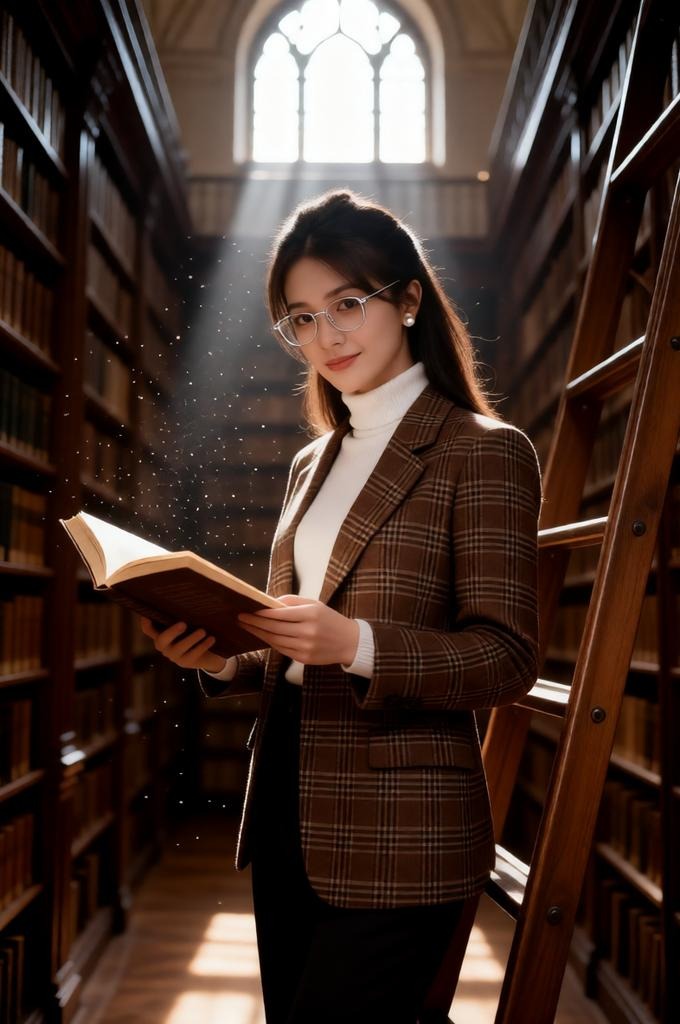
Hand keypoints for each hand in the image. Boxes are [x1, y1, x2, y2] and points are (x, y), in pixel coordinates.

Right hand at [139, 617, 226, 672]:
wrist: (208, 653)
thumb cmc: (195, 631)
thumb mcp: (188, 623)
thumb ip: (183, 614)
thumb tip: (190, 595)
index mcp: (161, 633)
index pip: (147, 629)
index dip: (145, 621)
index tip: (149, 612)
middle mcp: (164, 645)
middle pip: (161, 640)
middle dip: (172, 632)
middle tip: (184, 623)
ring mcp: (173, 655)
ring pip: (179, 648)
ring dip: (191, 639)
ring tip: (203, 631)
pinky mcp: (185, 662)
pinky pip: (193, 655)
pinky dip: (202, 646)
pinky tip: (211, 639)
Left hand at [238, 596, 358, 665]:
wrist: (349, 642)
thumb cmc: (330, 619)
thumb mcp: (315, 604)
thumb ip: (292, 601)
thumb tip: (270, 601)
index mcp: (310, 614)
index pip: (279, 614)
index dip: (262, 613)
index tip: (248, 610)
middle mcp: (307, 631)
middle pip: (274, 628)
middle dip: (254, 623)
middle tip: (240, 618)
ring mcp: (305, 647)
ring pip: (275, 640)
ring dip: (259, 633)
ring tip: (247, 627)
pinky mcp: (304, 658)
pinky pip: (282, 649)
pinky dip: (270, 642)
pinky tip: (263, 636)